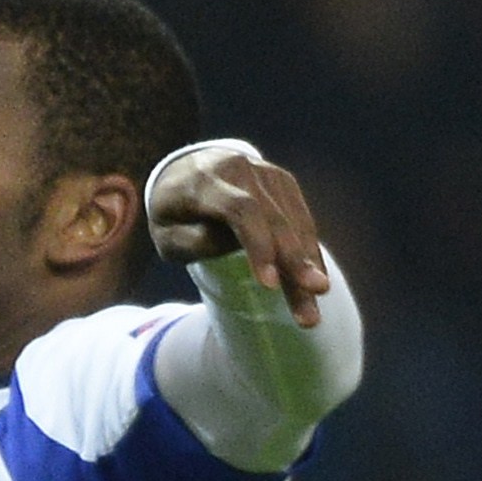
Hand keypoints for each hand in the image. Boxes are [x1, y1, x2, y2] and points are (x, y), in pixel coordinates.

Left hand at [148, 146, 332, 326]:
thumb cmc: (172, 212)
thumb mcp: (165, 233)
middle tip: (316, 293)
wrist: (185, 169)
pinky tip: (314, 281)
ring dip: (307, 266)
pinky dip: (309, 253)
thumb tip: (240, 250)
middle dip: (295, 260)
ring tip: (312, 311)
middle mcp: (238, 171)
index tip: (270, 285)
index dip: (259, 246)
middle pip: (274, 218)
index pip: (240, 211)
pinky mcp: (283, 182)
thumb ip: (195, 243)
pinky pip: (301, 220)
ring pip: (293, 223)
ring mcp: (265, 173)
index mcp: (203, 182)